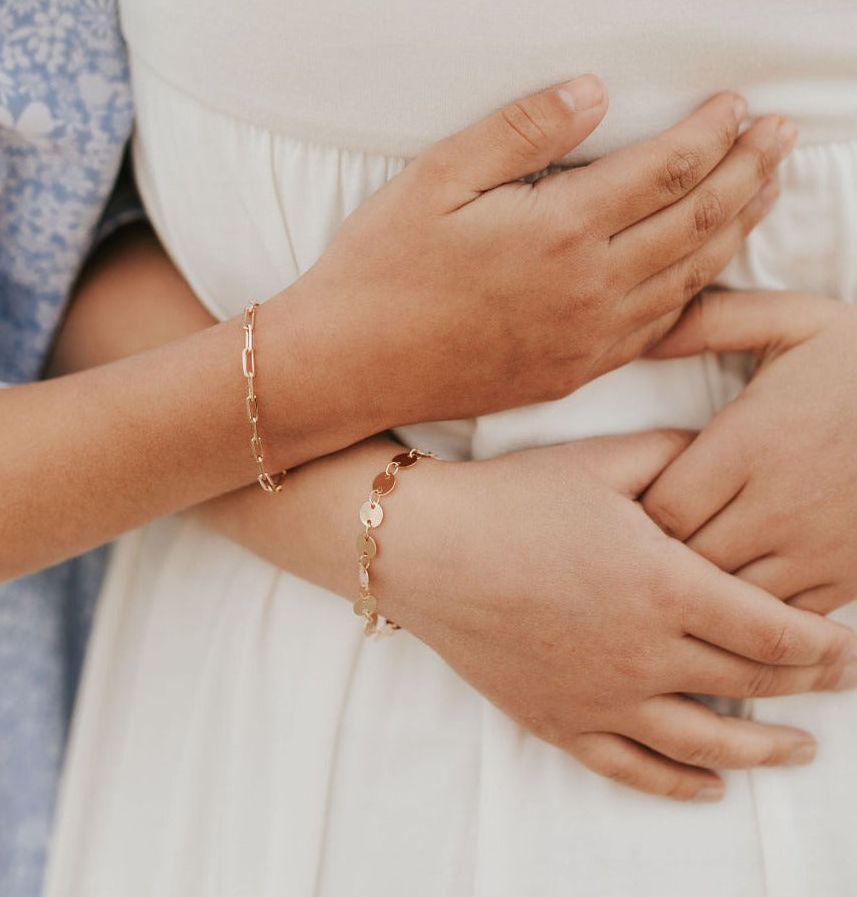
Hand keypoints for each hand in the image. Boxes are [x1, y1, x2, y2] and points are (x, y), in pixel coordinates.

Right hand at [282, 76, 795, 425]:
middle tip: (780, 137)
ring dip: (735, 228)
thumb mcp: (437, 177)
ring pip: (689, 276)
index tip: (735, 103)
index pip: (665, 168)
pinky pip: (658, 328)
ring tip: (763, 191)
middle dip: (748, 171)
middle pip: (696, 220)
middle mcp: (589, 288)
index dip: (711, 131)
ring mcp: (587, 338)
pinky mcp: (573, 370)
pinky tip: (706, 270)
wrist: (349, 365)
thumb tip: (593, 92)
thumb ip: (520, 130)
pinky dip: (697, 291)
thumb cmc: (381, 268)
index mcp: (558, 230)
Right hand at [380, 432, 856, 799]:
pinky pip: (634, 770)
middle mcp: (645, 654)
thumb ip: (675, 457)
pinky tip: (710, 787)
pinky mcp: (560, 721)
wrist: (425, 547)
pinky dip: (681, 785)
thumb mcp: (599, 462)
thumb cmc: (511, 501)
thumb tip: (724, 453)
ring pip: (708, 743)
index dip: (822, 641)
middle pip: (752, 684)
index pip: (774, 630)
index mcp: (666, 587)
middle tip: (840, 681)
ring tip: (800, 751)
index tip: (846, 642)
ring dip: (766, 750)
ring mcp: (602, 698)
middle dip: (810, 685)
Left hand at [642, 292, 856, 614]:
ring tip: (681, 565)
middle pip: (686, 559)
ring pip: (728, 597)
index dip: (636, 512)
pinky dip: (750, 611)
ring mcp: (817, 549)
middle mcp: (779, 505)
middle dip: (657, 553)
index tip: (629, 502)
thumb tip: (645, 336)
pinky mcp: (849, 577)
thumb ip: (713, 322)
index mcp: (751, 443)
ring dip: (699, 586)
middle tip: (640, 540)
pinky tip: (736, 584)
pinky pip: (781, 619)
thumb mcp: (794, 321)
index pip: (662, 506)